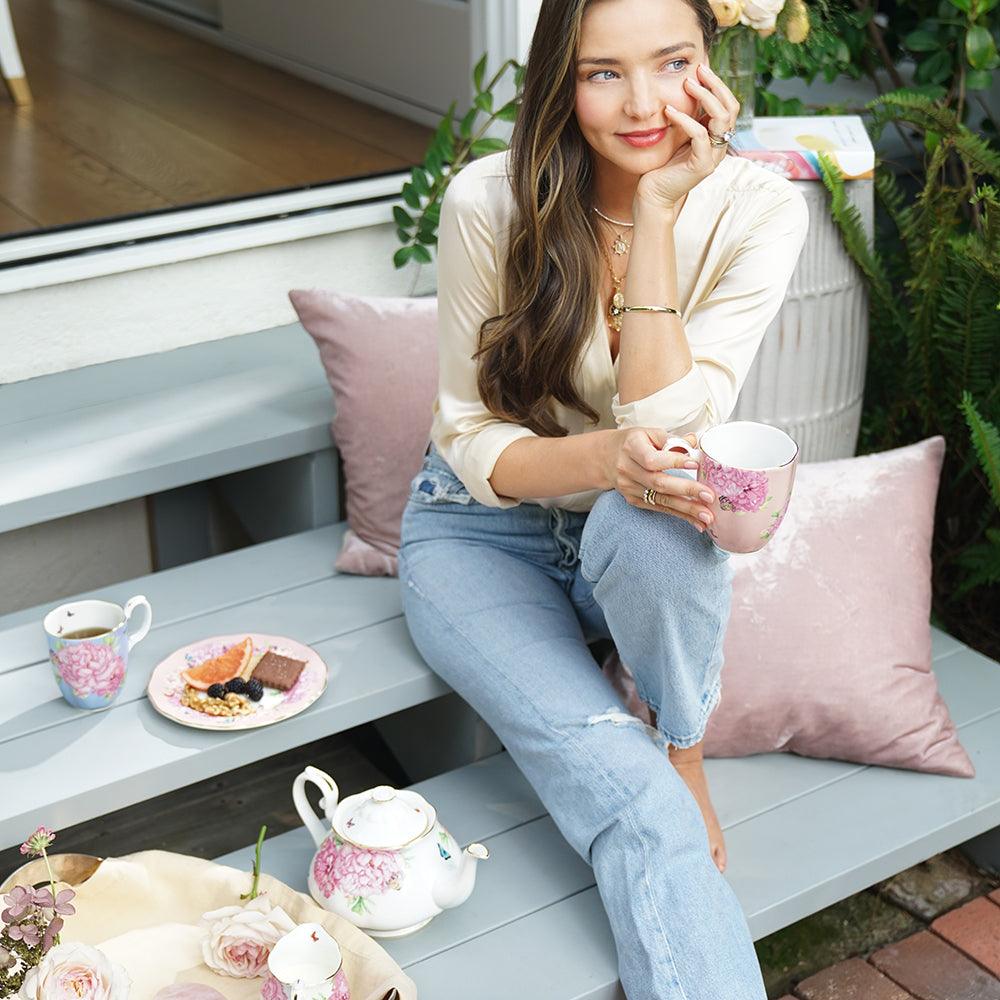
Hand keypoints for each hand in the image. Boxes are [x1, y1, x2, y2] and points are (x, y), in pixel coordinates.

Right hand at [601, 427, 715, 533]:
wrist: (606, 458)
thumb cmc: (633, 443)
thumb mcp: (649, 433)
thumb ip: (672, 439)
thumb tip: (695, 443)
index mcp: (632, 448)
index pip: (652, 459)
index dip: (674, 461)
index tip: (695, 464)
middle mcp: (628, 469)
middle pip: (658, 483)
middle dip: (686, 490)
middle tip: (709, 496)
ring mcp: (629, 488)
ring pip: (661, 500)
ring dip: (686, 509)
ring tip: (707, 516)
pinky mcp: (634, 500)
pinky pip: (659, 509)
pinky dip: (679, 515)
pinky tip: (697, 522)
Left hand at [634, 63, 739, 212]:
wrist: (654, 194)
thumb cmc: (663, 163)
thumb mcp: (679, 133)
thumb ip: (688, 115)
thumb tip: (687, 84)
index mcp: (717, 137)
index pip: (729, 104)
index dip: (718, 85)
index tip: (701, 68)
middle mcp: (720, 146)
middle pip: (731, 107)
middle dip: (716, 85)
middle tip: (698, 69)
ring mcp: (713, 157)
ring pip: (721, 119)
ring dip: (705, 97)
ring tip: (686, 84)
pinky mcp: (701, 166)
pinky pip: (699, 135)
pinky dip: (685, 119)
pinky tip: (669, 110)